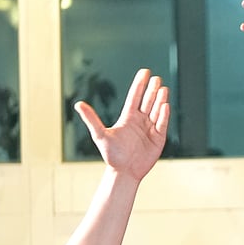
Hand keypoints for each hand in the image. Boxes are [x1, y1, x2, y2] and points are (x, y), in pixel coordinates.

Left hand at [74, 68, 168, 182]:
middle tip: (157, 78)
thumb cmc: (111, 155)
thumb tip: (78, 104)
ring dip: (160, 100)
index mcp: (127, 118)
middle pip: (148, 102)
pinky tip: (165, 105)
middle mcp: (140, 121)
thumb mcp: (99, 135)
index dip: (140, 84)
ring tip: (163, 88)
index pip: (135, 97)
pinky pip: (162, 124)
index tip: (145, 72)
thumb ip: (92, 119)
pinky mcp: (159, 139)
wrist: (124, 172)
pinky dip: (164, 115)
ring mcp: (150, 129)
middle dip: (152, 90)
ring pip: (156, 111)